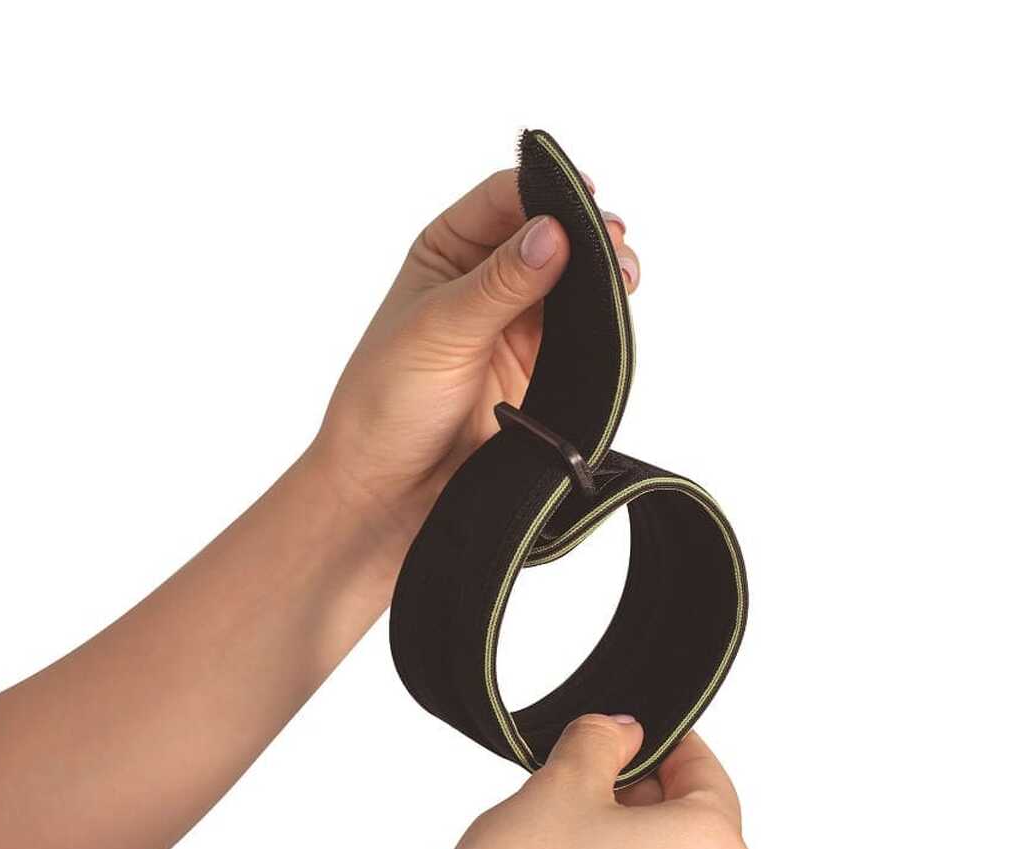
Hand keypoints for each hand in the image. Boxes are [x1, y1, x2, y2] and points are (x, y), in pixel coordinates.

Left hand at [309, 170, 639, 553]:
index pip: (506, 199)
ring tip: (627, 277)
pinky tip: (619, 312)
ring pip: (576, 282)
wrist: (394, 490)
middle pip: (551, 235)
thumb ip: (499, 283)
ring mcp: (519, 324)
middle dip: (588, 234)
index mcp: (448, 251)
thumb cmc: (387, 403)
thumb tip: (553, 234)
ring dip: (604, 276)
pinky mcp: (544, 367)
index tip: (586, 200)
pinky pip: (585, 332)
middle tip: (616, 244)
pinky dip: (606, 320)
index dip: (548, 193)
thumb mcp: (439, 330)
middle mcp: (487, 279)